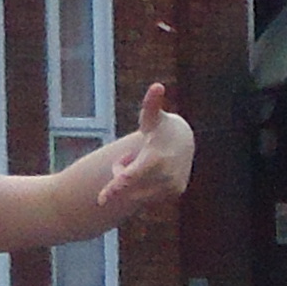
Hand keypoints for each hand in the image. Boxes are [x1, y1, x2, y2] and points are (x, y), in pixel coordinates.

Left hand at [83, 86, 194, 223]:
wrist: (185, 139)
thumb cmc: (161, 126)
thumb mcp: (153, 116)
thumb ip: (151, 104)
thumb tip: (157, 86)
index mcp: (156, 159)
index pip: (131, 177)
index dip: (116, 187)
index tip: (101, 199)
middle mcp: (165, 176)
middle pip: (129, 186)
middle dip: (122, 172)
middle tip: (126, 156)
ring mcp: (172, 186)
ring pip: (138, 192)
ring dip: (133, 180)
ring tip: (140, 160)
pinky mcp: (175, 193)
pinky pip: (148, 195)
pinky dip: (144, 185)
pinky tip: (151, 170)